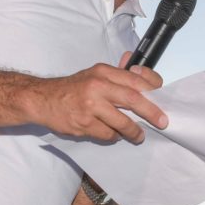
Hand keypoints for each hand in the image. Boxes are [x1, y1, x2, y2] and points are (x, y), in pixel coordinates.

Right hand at [25, 52, 165, 142]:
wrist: (42, 99)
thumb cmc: (73, 88)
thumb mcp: (94, 74)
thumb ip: (118, 74)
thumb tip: (139, 68)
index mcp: (103, 71)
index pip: (135, 78)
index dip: (153, 88)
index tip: (162, 97)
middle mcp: (97, 86)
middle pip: (133, 99)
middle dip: (151, 112)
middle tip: (162, 122)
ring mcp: (90, 106)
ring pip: (122, 122)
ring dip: (133, 131)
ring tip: (138, 135)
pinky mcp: (84, 124)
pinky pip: (108, 134)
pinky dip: (114, 136)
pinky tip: (112, 133)